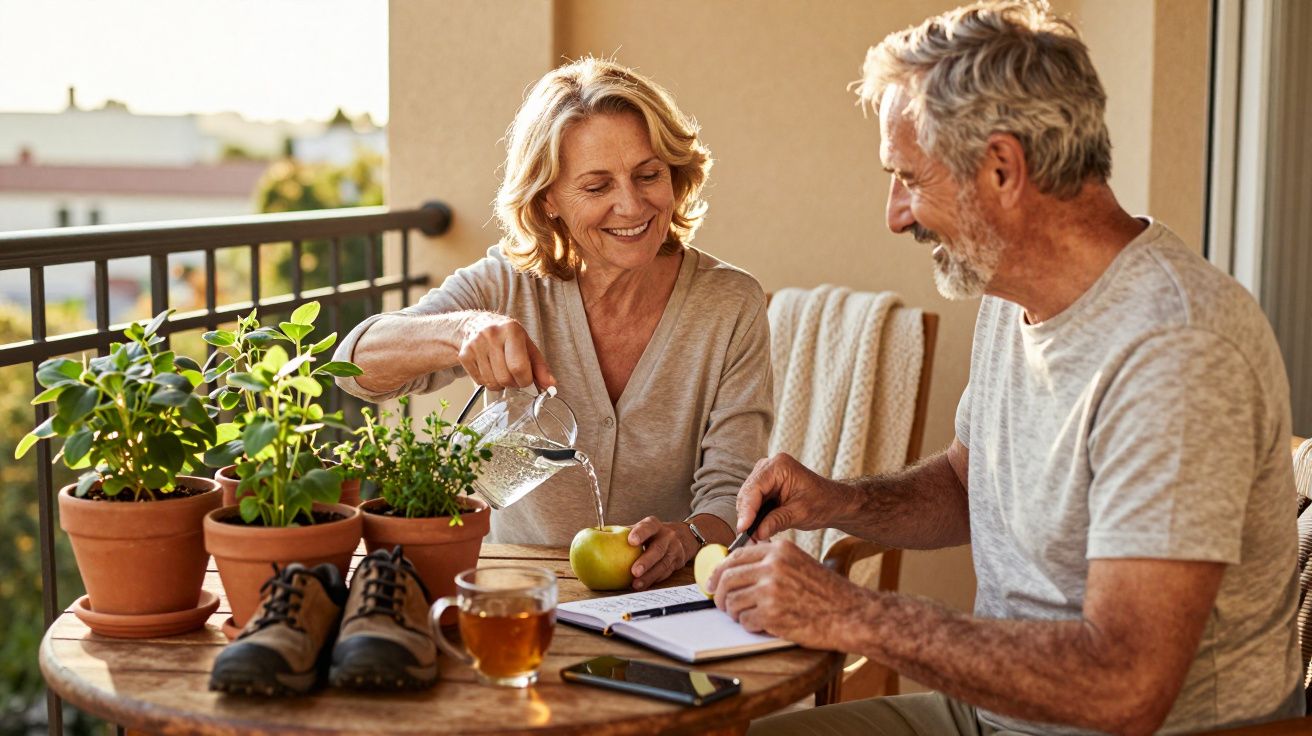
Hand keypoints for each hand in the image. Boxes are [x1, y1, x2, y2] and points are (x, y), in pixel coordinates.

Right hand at [456, 312, 555, 390]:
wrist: (476, 325)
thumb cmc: (506, 335)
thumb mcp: (527, 344)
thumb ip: (540, 366)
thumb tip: (550, 384)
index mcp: (511, 330)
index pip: (519, 367)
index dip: (525, 380)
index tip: (526, 379)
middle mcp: (491, 335)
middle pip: (505, 378)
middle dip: (513, 383)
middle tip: (514, 375)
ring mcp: (475, 345)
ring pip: (492, 383)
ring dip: (501, 384)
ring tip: (502, 371)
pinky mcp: (465, 355)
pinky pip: (480, 382)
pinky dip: (488, 382)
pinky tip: (490, 369)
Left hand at [626, 516, 695, 590]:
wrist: (683, 537)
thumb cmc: (652, 534)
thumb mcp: (642, 528)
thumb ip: (624, 531)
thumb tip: (595, 533)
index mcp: (654, 525)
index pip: (648, 526)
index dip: (640, 533)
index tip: (631, 541)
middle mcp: (666, 536)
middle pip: (658, 548)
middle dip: (646, 560)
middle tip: (634, 571)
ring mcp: (674, 550)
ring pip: (663, 564)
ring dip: (649, 576)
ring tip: (636, 584)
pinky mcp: (676, 563)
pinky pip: (665, 573)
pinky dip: (654, 580)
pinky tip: (643, 586)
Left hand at [707, 540, 862, 648]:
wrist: (850, 613)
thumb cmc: (827, 592)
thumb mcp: (799, 563)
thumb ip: (770, 562)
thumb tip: (736, 570)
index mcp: (778, 550)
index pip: (735, 556)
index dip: (719, 571)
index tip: (713, 582)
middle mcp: (772, 566)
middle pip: (727, 578)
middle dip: (720, 594)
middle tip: (721, 604)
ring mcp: (771, 590)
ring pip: (732, 601)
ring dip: (735, 613)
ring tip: (748, 617)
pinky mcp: (771, 614)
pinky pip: (745, 621)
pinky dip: (750, 626)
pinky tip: (763, 625)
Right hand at [736, 453, 847, 540]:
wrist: (833, 502)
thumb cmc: (822, 503)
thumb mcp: (800, 514)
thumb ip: (777, 521)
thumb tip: (756, 534)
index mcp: (779, 466)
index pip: (754, 488)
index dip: (747, 510)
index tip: (743, 529)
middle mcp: (769, 466)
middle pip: (747, 493)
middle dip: (746, 516)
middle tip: (747, 539)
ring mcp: (765, 475)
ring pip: (747, 499)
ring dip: (749, 518)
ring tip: (752, 538)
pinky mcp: (765, 486)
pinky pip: (753, 502)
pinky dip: (754, 516)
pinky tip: (757, 530)